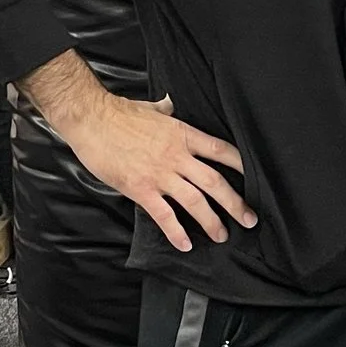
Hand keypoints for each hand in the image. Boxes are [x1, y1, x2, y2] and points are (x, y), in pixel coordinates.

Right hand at [60, 93, 256, 253]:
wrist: (91, 119)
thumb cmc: (117, 112)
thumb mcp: (150, 107)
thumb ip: (165, 109)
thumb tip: (171, 102)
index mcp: (182, 134)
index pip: (221, 151)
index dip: (240, 165)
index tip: (254, 178)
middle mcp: (177, 156)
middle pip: (215, 182)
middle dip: (235, 204)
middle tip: (249, 219)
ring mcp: (160, 174)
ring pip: (195, 202)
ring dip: (212, 222)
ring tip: (222, 236)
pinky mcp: (140, 189)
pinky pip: (164, 215)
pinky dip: (177, 232)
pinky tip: (186, 244)